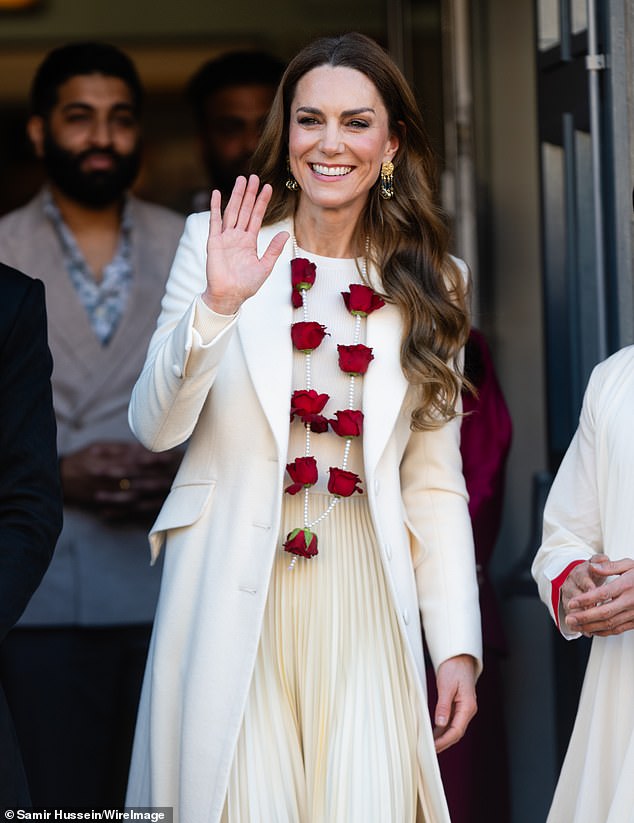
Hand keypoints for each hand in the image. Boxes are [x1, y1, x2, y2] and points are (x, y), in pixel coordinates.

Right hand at [60, 442, 181, 522]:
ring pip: (131, 493)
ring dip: (150, 490)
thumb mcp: (97, 447)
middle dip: (155, 474)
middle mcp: (106, 478)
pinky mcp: (105, 503)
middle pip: (135, 477)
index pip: (132, 459)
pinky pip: (123, 507)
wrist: (60, 479)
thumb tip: (141, 446)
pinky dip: (137, 505)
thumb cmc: (82, 459)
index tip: (166, 456)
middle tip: (174, 472)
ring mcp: (105, 492)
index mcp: (105, 461)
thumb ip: (120, 448)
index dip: (150, 458)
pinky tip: (152, 503)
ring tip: (167, 487)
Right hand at [203, 174, 288, 313]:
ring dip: (236, 196)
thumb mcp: (265, 266)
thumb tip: (285, 233)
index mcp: (249, 241)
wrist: (229, 295)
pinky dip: (215, 207)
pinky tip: (217, 194)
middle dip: (249, 193)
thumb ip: (274, 249)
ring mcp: (225, 237)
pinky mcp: (214, 242)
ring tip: (241, 180)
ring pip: (232, 211)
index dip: (261, 202)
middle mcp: (237, 236)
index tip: (268, 187)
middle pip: (244, 210)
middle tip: (254, 176)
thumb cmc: (246, 285)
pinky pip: (215, 222)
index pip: (256, 217)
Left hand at [433, 654, 476, 752]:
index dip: (444, 741)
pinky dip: (444, 728)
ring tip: (431, 745)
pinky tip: (435, 732)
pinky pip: (452, 721)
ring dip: (443, 737)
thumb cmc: (455, 668)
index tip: (434, 747)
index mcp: (468, 706)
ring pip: (454, 728)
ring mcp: (464, 708)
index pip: (457, 730)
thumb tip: (440, 723)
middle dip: (444, 742)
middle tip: (431, 750)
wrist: (460, 657)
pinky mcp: (459, 705)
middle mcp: (468, 709)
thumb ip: (443, 705)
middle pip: (457, 732)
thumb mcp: (446, 685)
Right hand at [561, 554, 609, 625]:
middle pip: (575, 596)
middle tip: (592, 614)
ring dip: (579, 618)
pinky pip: (572, 617)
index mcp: (578, 572)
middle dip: (583, 606)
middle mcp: (571, 584)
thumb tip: (604, 559)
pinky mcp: (568, 606)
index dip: (589, 588)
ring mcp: (568, 596)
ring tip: (588, 628)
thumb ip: (600, 560)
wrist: (577, 575)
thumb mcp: (596, 561)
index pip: (583, 580)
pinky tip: (587, 632)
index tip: (595, 593)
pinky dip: (580, 626)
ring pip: (571, 608)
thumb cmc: (591, 570)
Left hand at [565, 556, 633, 636]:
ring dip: (590, 627)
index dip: (585, 600)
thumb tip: (592, 566)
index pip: (603, 594)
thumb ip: (609, 566)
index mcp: (627, 585)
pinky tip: (590, 630)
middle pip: (604, 612)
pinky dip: (603, 632)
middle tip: (569, 619)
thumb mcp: (629, 565)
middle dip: (584, 617)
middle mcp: (631, 601)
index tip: (571, 603)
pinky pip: (618, 629)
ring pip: (610, 624)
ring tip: (574, 626)